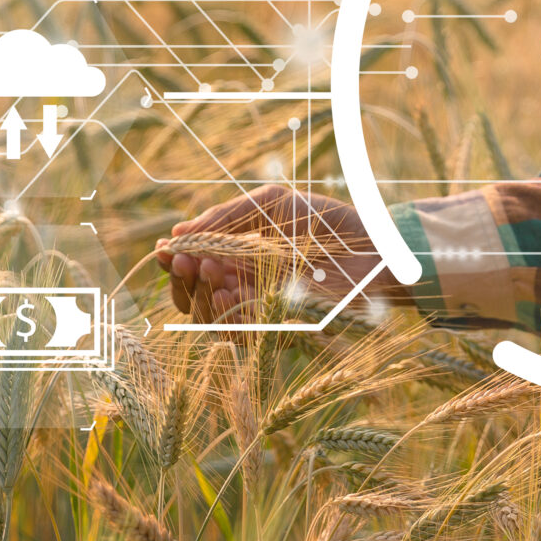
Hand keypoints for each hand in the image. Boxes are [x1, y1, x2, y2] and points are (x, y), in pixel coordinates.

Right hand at [154, 184, 397, 321]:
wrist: (375, 246)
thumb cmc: (326, 221)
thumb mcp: (270, 204)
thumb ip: (226, 216)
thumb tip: (177, 231)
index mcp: (236, 259)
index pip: (192, 269)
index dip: (175, 263)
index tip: (166, 251)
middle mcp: (243, 288)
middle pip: (196, 297)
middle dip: (184, 281)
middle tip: (184, 261)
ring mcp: (260, 312)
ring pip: (214, 319)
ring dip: (203, 298)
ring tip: (208, 271)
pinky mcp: (281, 331)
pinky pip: (245, 335)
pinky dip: (229, 318)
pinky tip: (226, 294)